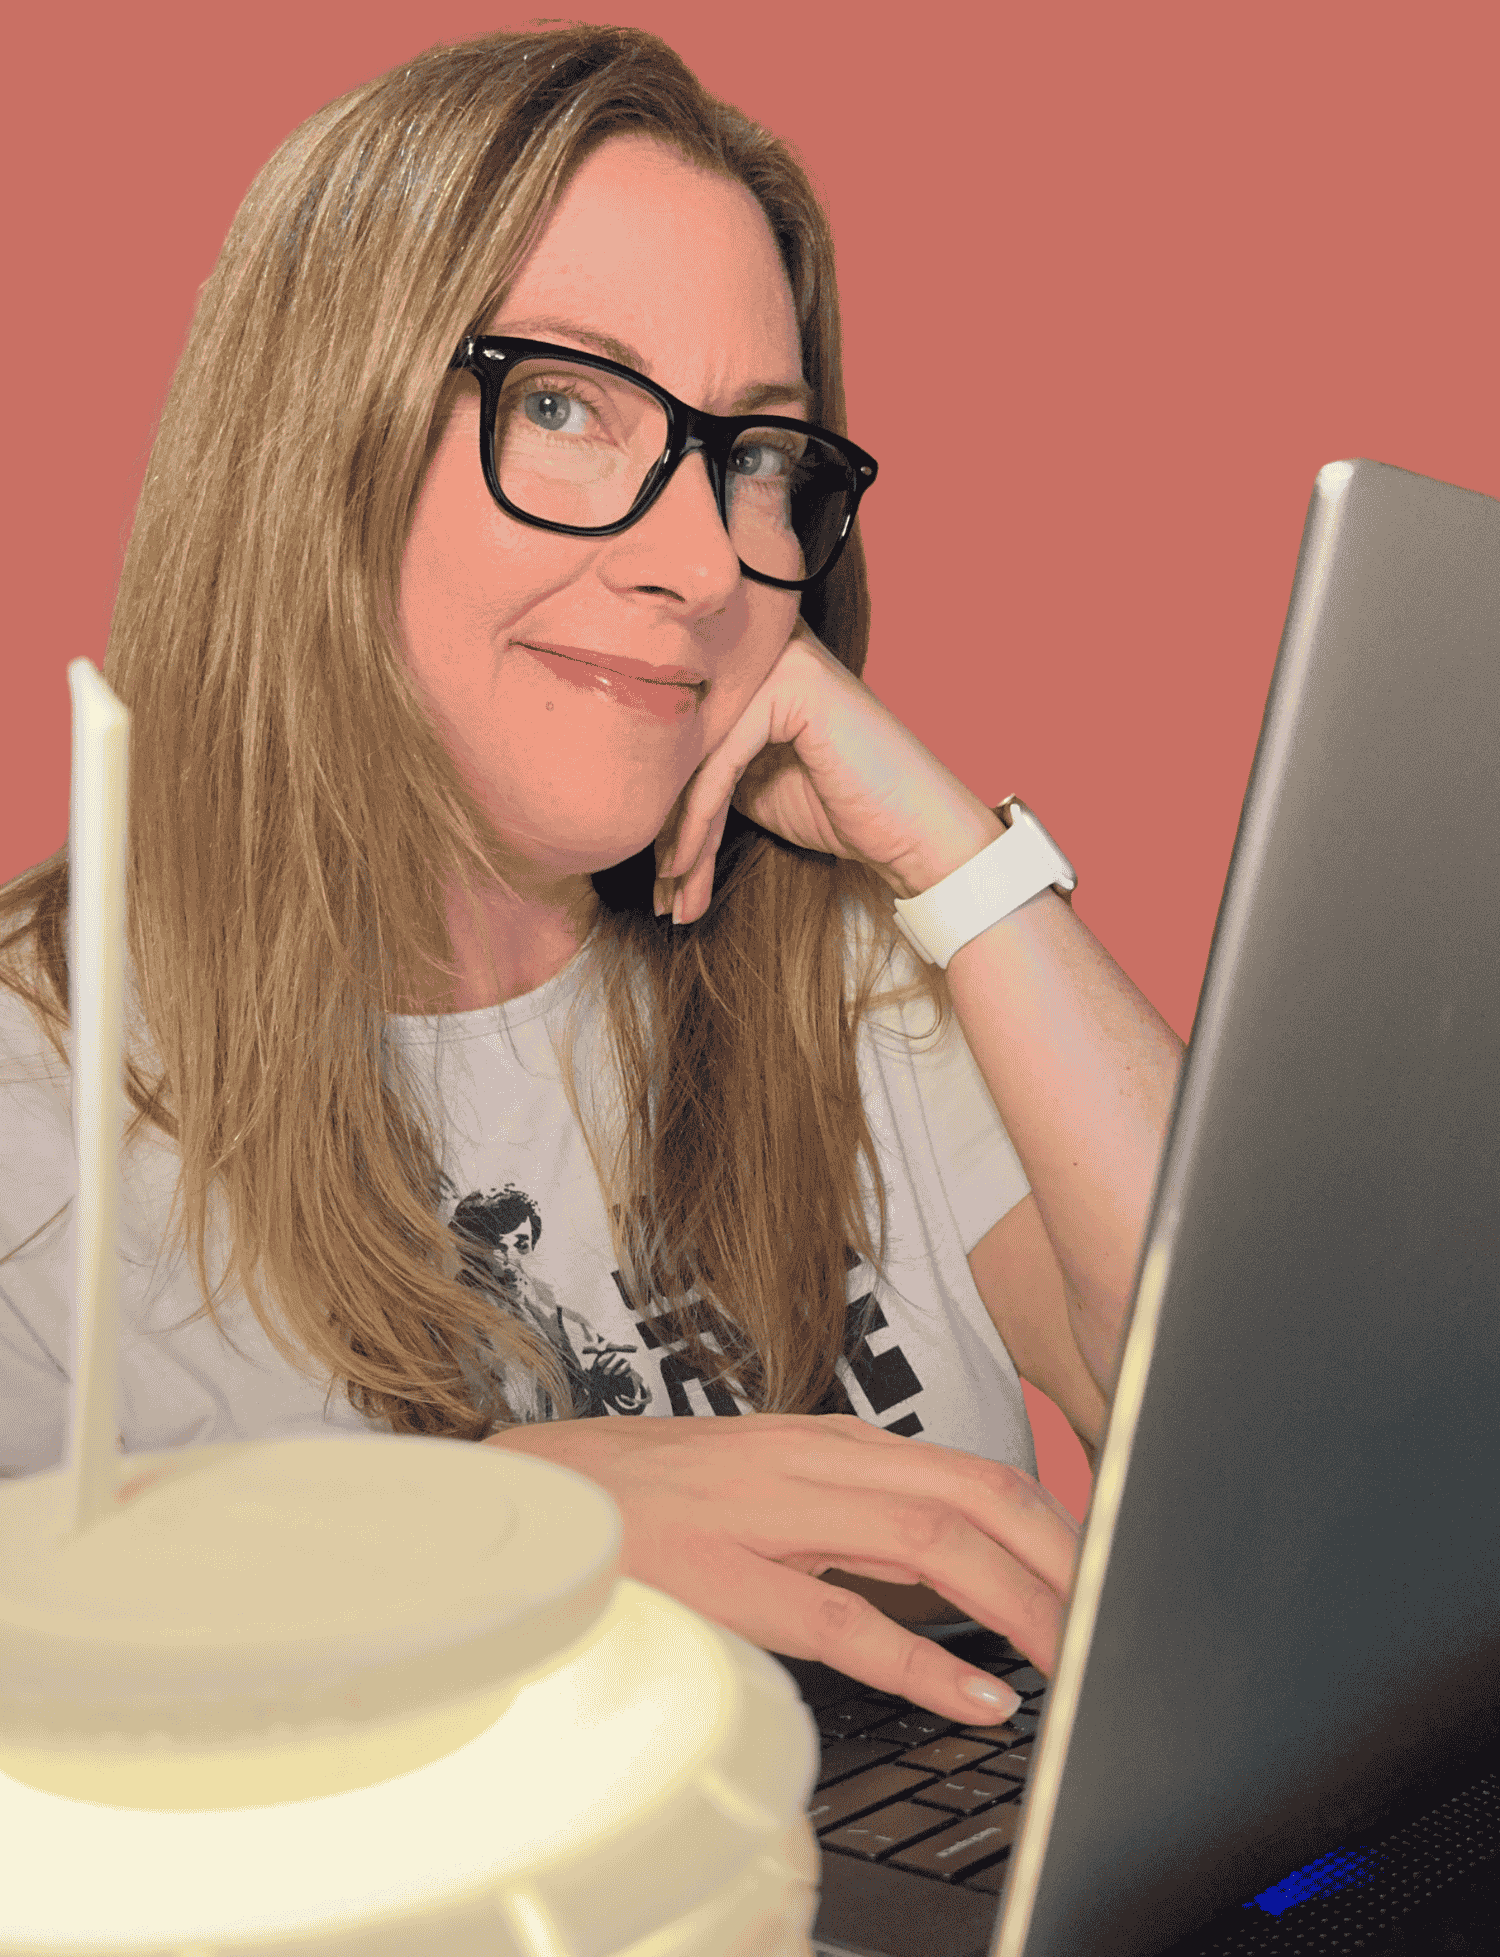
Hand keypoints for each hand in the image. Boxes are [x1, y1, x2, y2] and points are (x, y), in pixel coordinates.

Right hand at [485, 1412, 1081, 1724]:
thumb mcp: (769, 1482)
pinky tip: (977, 1698)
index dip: (1055, 1522)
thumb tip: (939, 1559)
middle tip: (1114, 1614)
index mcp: (832, 1444)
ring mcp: (775, 1516)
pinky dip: (928, 1663)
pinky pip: (850, 1623)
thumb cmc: (654, 1492)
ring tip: (1073, 1652)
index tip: (1101, 1572)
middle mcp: (817, 1464)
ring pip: (935, 1543)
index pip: (973, 1472)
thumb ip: (852, 1514)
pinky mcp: (734, 1579)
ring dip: (1021, 1602)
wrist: (541, 1489)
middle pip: (978, 1496)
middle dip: (1063, 1557)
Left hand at [652, 620, 1001, 923]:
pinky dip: (697, 823)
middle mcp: (763, 648)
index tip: (657, 878)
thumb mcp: (754, 785)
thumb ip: (703, 768)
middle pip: (684, 744)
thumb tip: (631, 794)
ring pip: (697, 756)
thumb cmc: (843, 808)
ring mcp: (780, 660)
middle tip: (662, 897)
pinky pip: (720, 760)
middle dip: (666, 831)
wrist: (916, 832)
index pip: (682, 733)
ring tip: (674, 898)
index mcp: (751, 663)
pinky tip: (685, 869)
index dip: (661, 808)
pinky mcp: (792, 686)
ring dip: (679, 840)